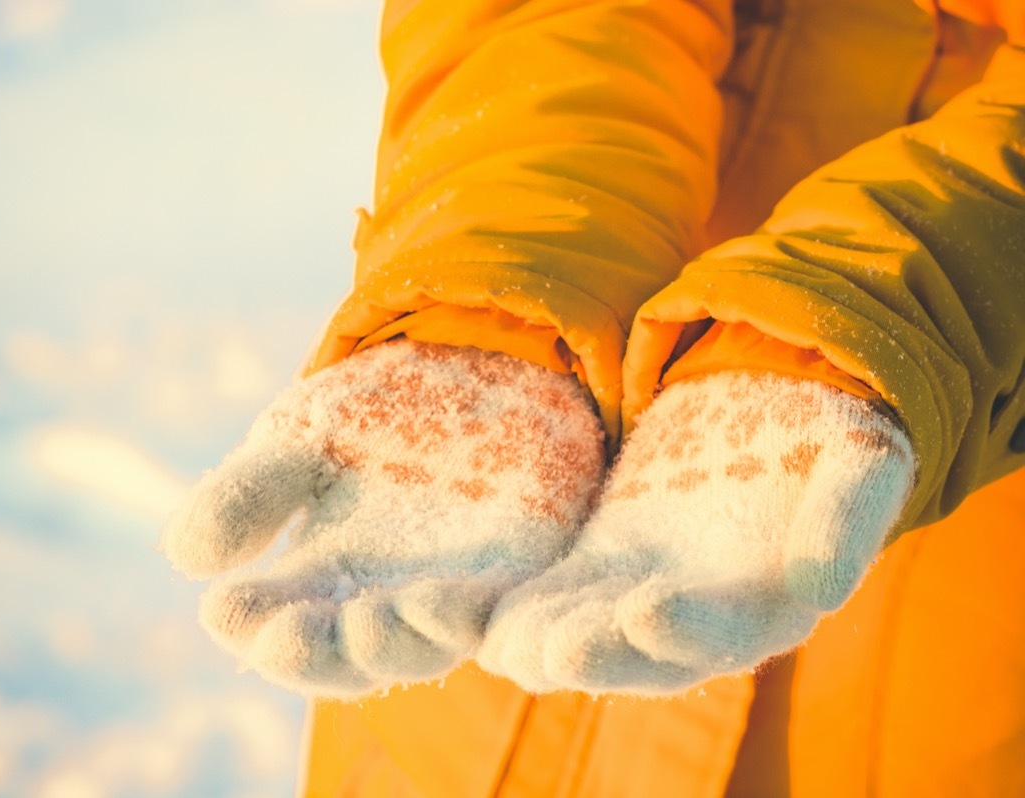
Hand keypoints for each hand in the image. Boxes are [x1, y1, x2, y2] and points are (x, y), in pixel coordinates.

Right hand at [161, 339, 604, 696]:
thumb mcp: (300, 440)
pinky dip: (471, 616)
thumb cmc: (373, 414)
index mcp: (314, 582)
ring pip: (419, 648)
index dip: (249, 627)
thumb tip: (187, 556)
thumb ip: (249, 492)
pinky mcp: (512, 573)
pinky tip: (447, 599)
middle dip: (315, 654)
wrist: (472, 365)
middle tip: (289, 638)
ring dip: (392, 643)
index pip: (271, 628)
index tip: (225, 609)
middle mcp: (377, 603)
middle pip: (343, 659)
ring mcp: (446, 593)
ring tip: (370, 620)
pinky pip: (496, 615)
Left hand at [479, 370, 913, 693]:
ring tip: (466, 629)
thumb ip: (844, 519)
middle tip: (543, 649)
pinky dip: (491, 600)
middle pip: (633, 652)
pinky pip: (535, 589)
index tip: (650, 611)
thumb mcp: (857, 466)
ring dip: (519, 635)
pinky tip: (438, 598)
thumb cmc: (832, 442)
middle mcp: (689, 623)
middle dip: (589, 649)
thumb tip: (824, 585)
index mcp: (765, 609)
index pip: (726, 633)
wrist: (781, 416)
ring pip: (568, 630)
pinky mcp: (587, 566)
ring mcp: (629, 597)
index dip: (690, 627)